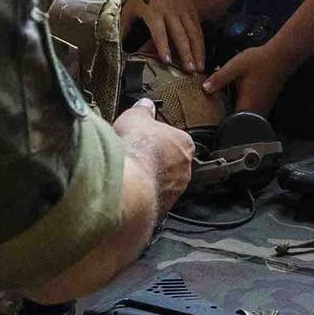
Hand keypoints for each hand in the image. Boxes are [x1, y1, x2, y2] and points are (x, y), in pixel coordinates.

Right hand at [114, 98, 194, 213]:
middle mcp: (185, 169)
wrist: (128, 182)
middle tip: (137, 156)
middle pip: (172, 163)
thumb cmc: (136, 148)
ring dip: (149, 179)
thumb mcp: (136, 117)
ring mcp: (175, 191)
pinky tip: (129, 190)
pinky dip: (143, 196)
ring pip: (163, 183)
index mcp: (185, 144)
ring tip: (131, 174)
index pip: (177, 139)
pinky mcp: (161, 208)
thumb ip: (143, 110)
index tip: (149, 139)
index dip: (160, 138)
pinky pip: (153, 200)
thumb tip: (145, 105)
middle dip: (156, 160)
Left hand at [124, 0, 204, 71]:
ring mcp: (184, 13)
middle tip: (191, 70)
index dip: (163, 45)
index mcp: (154, 13)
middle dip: (186, 53)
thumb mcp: (131, 6)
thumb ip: (124, 26)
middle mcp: (171, 15)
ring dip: (197, 51)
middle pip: (180, 36)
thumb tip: (116, 44)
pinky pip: (198, 29)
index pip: (159, 32)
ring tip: (200, 68)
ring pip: (193, 34)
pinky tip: (203, 55)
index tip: (167, 60)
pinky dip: (201, 43)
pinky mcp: (192, 12)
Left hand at [202, 42, 292, 115]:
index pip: (233, 124)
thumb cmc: (259, 61)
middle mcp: (257, 109)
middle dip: (229, 118)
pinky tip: (240, 96)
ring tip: (227, 105)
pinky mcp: (266, 101)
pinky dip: (245, 106)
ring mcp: (263, 106)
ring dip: (238, 113)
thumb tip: (205, 89)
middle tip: (217, 112)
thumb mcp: (235, 67)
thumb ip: (219, 78)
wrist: (281, 56)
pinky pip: (253, 110)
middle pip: (241, 122)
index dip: (223, 124)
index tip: (213, 122)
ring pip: (247, 116)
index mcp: (247, 104)